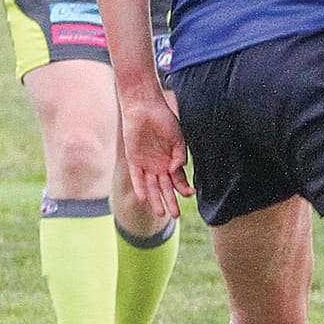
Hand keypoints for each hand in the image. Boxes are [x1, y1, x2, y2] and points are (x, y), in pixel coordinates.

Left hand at [122, 91, 192, 219]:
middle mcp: (159, 166)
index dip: (184, 189)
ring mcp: (146, 165)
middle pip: (165, 188)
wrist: (145, 107)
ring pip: (152, 187)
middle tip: (175, 215)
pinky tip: (144, 199)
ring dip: (156, 200)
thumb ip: (180, 156)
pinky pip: (137, 178)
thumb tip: (177, 171)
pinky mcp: (133, 160)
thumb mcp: (178, 138)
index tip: (190, 194)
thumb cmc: (164, 120)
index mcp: (171, 161)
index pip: (178, 181)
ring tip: (160, 213)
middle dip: (170, 201)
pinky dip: (140, 188)